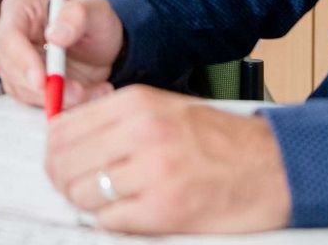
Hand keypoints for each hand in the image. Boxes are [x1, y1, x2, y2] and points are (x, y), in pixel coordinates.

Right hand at [0, 0, 123, 108]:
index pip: (10, 37)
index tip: (42, 81)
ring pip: (25, 90)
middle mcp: (8, 36)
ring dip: (59, 97)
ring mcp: (14, 63)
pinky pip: (37, 102)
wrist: (99, 44)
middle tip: (79, 92)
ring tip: (94, 90)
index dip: (23, 61)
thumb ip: (77, 16)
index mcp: (19, 9)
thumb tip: (54, 35)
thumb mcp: (95, 10)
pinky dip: (64, 104)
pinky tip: (89, 93)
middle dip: (45, 87)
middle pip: (12, 69)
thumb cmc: (93, 21)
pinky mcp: (23, 85)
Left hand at [46, 85, 291, 234]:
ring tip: (111, 202)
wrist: (273, 167)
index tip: (61, 164)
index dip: (55, 153)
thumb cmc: (221, 141)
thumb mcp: (164, 110)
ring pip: (82, 194)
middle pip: (64, 163)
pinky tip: (131, 214)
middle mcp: (141, 133)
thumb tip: (66, 140)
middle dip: (64, 181)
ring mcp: (152, 172)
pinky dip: (113, 222)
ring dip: (89, 204)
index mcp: (137, 104)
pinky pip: (108, 221)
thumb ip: (116, 120)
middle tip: (78, 189)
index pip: (63, 128)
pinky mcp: (163, 209)